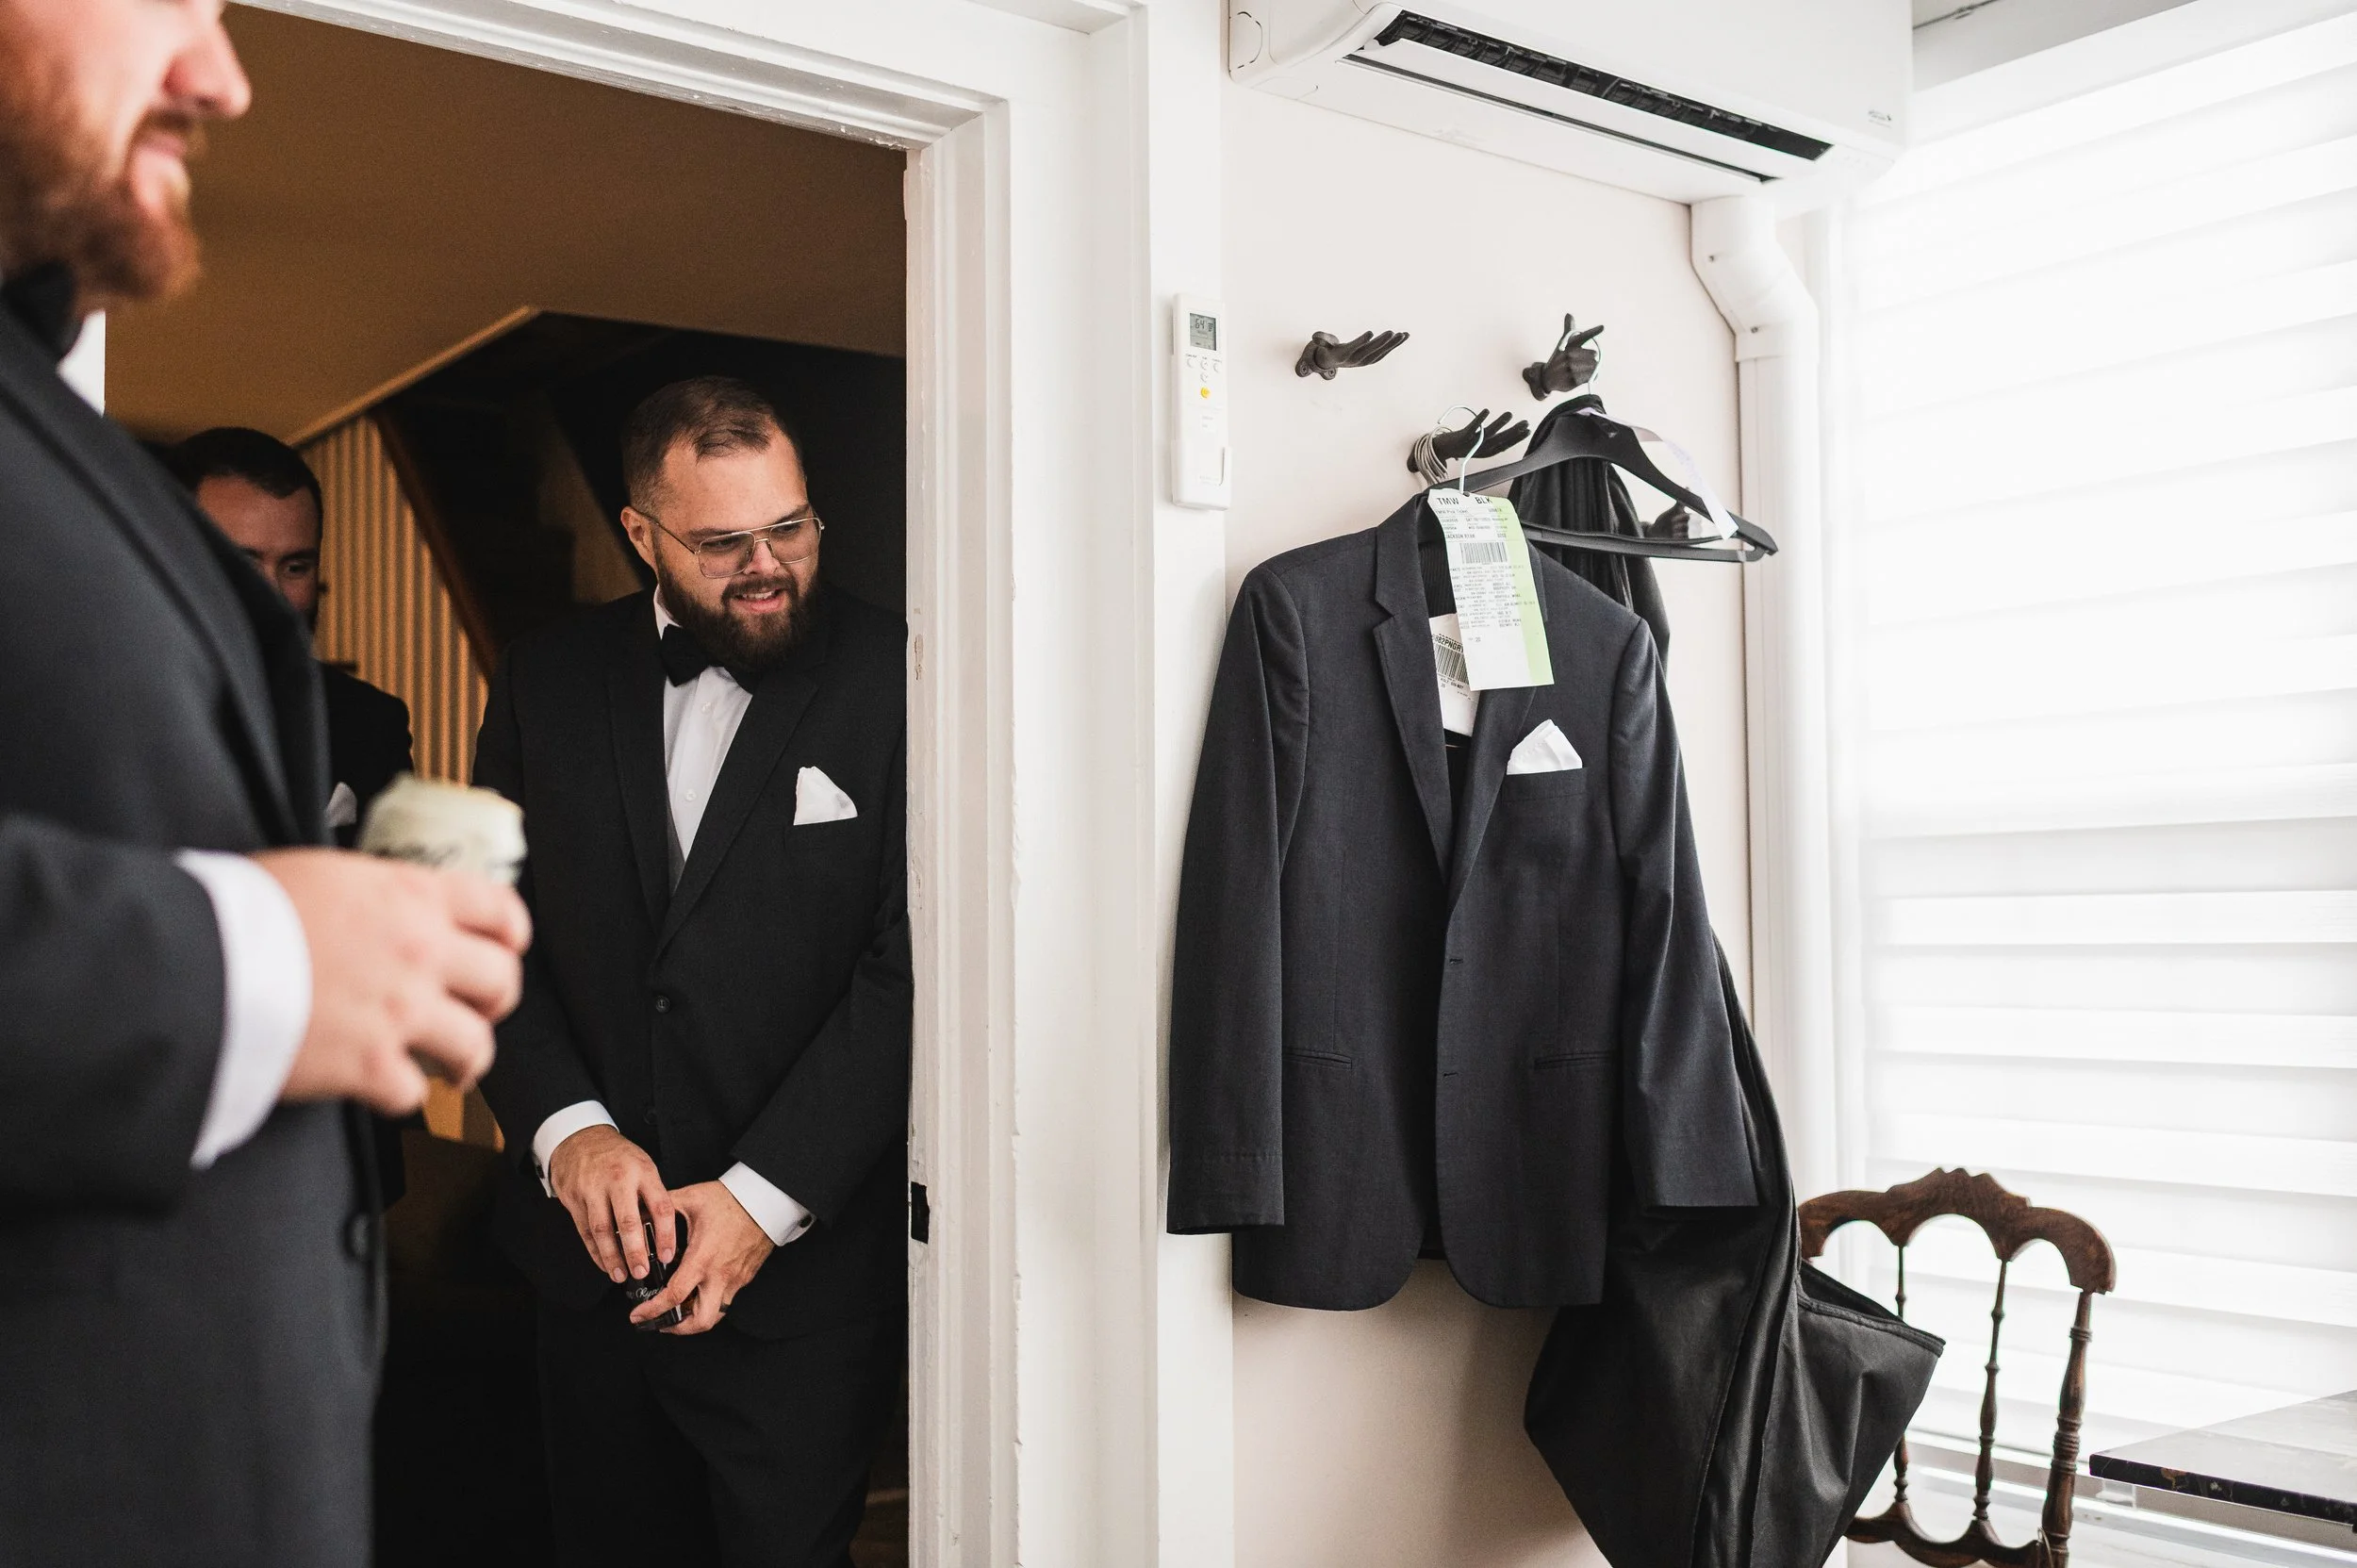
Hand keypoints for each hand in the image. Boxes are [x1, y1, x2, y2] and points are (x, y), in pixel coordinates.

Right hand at [260, 849, 529, 1116]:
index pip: (498, 907)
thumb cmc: (241, 912)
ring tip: (450, 1066)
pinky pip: (413, 1092)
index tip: (506, 946)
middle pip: (501, 979)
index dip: (510, 932)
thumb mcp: (321, 873)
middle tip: (477, 1011)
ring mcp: (401, 1010)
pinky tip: (381, 1085)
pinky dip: (399, 1094)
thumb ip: (371, 896)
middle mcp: (419, 951)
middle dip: (495, 999)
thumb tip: (377, 910)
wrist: (195, 960)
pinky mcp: (371, 1065)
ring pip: (476, 1044)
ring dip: (465, 1058)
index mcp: (409, 896)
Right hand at [548, 1125, 676, 1284]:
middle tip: (641, 1271)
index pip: (660, 1207)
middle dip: (635, 1251)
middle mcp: (618, 1180)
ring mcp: (593, 1189)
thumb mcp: (643, 1166)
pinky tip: (604, 1263)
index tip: (667, 1255)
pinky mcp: (574, 1199)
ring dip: (612, 1257)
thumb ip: (652, 1195)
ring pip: (603, 1230)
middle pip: (628, 1222)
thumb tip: (663, 1233)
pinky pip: (585, 1231)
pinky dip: (595, 1251)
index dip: (666, 1235)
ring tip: (621, 1274)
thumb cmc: (618, 1156)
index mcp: (643, 1172)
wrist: (580, 1138)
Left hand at [629, 1181, 775, 1335]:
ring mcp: (735, 1279)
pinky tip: (698, 1290)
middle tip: (660, 1322)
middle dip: (678, 1328)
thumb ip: (662, 1207)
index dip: (652, 1311)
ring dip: (695, 1319)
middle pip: (701, 1321)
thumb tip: (640, 1211)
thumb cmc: (732, 1199)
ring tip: (678, 1312)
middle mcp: (720, 1275)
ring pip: (717, 1315)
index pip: (674, 1296)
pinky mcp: (744, 1276)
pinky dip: (709, 1302)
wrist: (767, 1200)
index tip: (637, 1315)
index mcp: (702, 1259)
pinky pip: (726, 1299)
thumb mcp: (691, 1198)